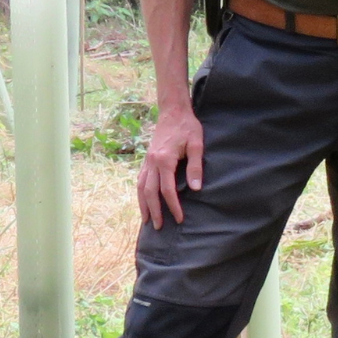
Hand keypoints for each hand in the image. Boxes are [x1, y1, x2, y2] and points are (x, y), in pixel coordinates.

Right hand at [139, 101, 203, 229]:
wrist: (173, 111)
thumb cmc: (187, 127)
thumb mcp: (196, 144)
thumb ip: (195, 167)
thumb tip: (195, 189)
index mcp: (164, 160)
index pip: (167, 189)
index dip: (173, 206)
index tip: (180, 219)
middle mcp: (152, 162)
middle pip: (150, 192)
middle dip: (154, 211)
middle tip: (159, 227)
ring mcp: (147, 161)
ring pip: (141, 187)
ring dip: (143, 205)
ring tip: (147, 221)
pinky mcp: (147, 159)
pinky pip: (140, 180)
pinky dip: (140, 193)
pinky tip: (143, 201)